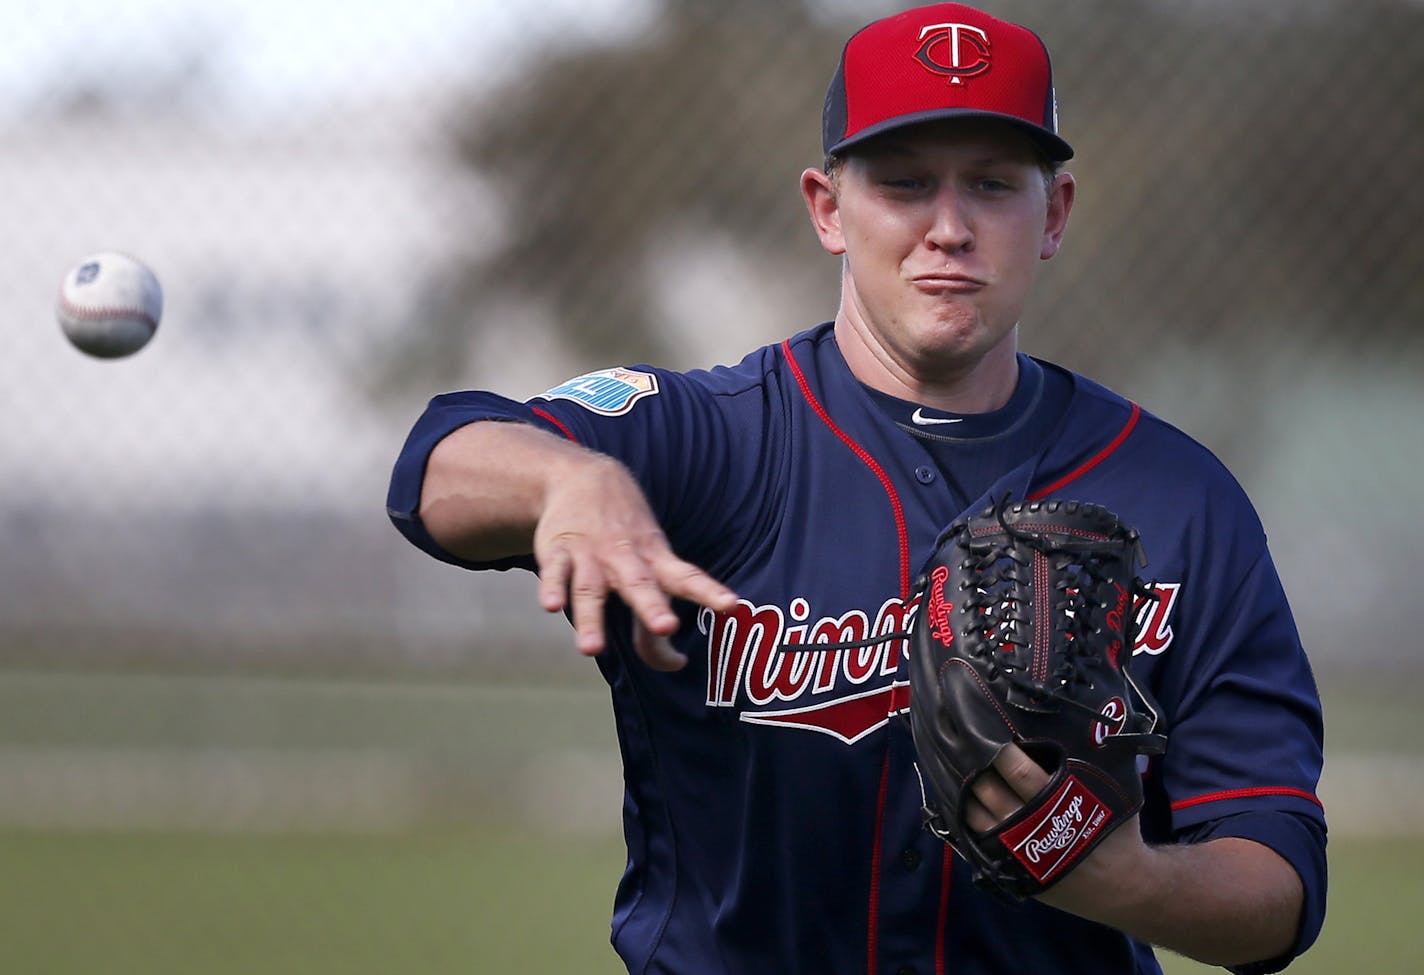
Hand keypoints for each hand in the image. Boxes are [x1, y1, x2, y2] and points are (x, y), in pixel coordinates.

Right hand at [534, 452, 737, 669]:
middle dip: (652, 607)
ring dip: (592, 618)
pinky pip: (555, 572)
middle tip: (666, 626)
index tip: (731, 605)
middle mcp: (625, 558)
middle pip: (640, 585)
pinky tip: (552, 607)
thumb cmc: (625, 536)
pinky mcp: (558, 550)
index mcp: (654, 560)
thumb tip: (673, 664)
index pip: (686, 578)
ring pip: (591, 588)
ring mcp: (590, 554)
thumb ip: (653, 620)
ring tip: (592, 650)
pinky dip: (552, 588)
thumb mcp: (648, 565)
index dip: (708, 592)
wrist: (581, 477)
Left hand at [965, 742, 1151, 916]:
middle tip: (967, 747)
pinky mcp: (1008, 869)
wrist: (1121, 886)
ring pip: (975, 815)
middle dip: (976, 768)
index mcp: (1056, 806)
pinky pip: (975, 840)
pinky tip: (963, 800)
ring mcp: (1015, 853)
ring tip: (960, 770)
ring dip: (966, 792)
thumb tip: (1068, 725)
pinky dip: (967, 819)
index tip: (989, 732)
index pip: (1018, 772)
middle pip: (989, 791)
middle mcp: (1029, 830)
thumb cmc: (1116, 832)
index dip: (1000, 751)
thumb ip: (1088, 765)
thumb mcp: (1111, 794)